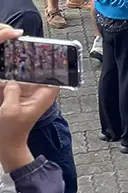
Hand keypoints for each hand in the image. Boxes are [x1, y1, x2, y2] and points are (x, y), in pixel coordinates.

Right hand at [0, 26, 57, 171]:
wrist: (5, 145)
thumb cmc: (11, 131)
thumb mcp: (9, 111)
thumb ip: (12, 92)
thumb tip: (11, 80)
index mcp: (44, 96)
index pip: (57, 75)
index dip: (56, 62)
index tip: (52, 50)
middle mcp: (39, 92)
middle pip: (42, 71)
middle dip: (37, 61)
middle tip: (29, 47)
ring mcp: (28, 93)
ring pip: (29, 74)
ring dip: (24, 66)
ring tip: (17, 53)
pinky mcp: (17, 95)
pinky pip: (18, 80)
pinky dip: (14, 75)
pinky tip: (7, 67)